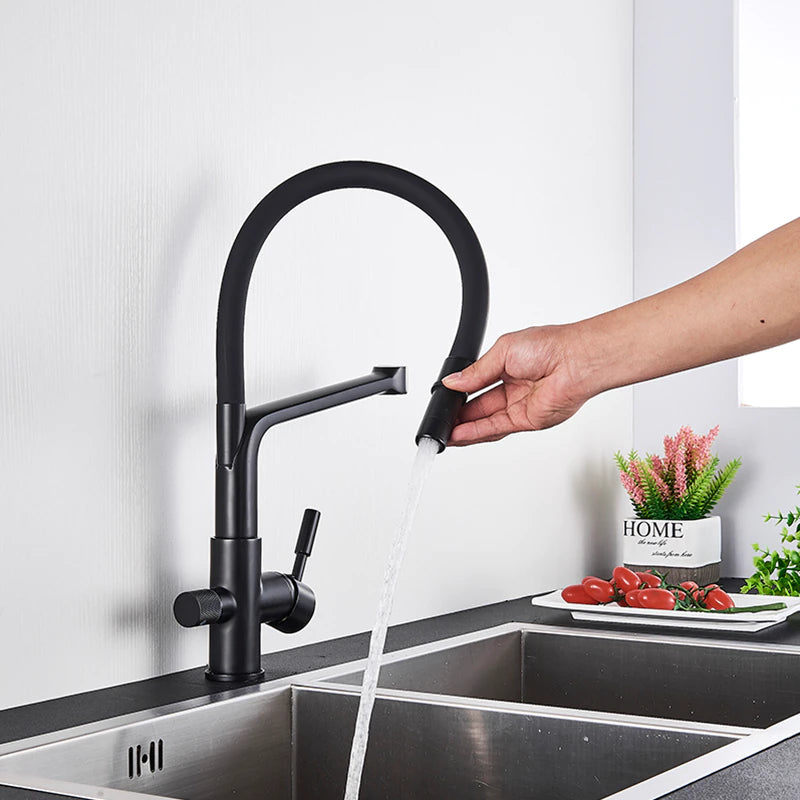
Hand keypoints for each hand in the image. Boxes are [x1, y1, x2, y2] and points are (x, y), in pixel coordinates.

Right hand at [442, 326, 591, 445]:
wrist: (575, 360)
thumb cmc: (550, 346)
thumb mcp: (502, 352)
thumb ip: (476, 372)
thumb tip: (453, 382)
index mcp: (510, 367)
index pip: (478, 384)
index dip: (461, 393)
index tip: (445, 397)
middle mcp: (515, 388)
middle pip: (480, 407)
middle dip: (459, 415)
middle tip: (441, 419)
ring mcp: (521, 406)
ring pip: (486, 421)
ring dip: (464, 428)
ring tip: (444, 432)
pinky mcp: (527, 421)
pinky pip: (496, 429)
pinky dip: (476, 433)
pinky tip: (460, 434)